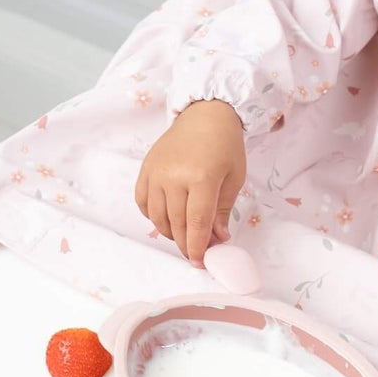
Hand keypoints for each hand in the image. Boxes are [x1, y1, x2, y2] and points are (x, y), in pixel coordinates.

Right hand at [135, 98, 246, 265]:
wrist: (205, 114)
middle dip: (185, 244)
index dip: (197, 247)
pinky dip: (152, 216)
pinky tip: (166, 218)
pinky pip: (142, 202)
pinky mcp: (145, 169)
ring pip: (157, 217)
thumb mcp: (235, 177)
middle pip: (176, 224)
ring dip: (170, 233)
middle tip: (195, 253)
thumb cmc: (225, 145)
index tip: (200, 262)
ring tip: (183, 236)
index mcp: (202, 178)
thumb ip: (223, 210)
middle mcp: (174, 176)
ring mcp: (156, 173)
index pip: (196, 223)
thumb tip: (217, 239)